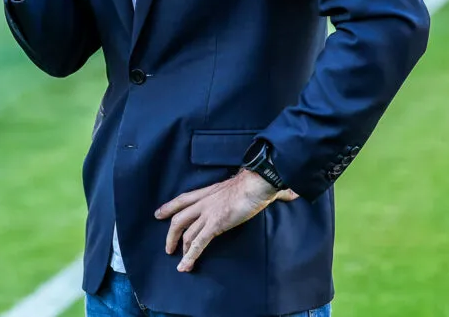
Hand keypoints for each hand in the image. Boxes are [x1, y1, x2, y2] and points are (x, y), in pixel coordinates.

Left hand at [156, 170, 297, 273]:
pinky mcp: (215, 224)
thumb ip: (257, 193)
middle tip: (167, 247)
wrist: (257, 182)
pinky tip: (186, 266)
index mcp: (208, 192)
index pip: (183, 199)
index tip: (159, 213)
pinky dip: (190, 256)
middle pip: (179, 218)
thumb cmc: (256, 182)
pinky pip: (198, 243)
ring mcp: (208, 214)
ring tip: (179, 262)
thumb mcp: (246, 186)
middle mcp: (203, 202)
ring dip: (181, 249)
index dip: (169, 207)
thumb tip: (289, 195)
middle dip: (170, 234)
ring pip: (186, 233)